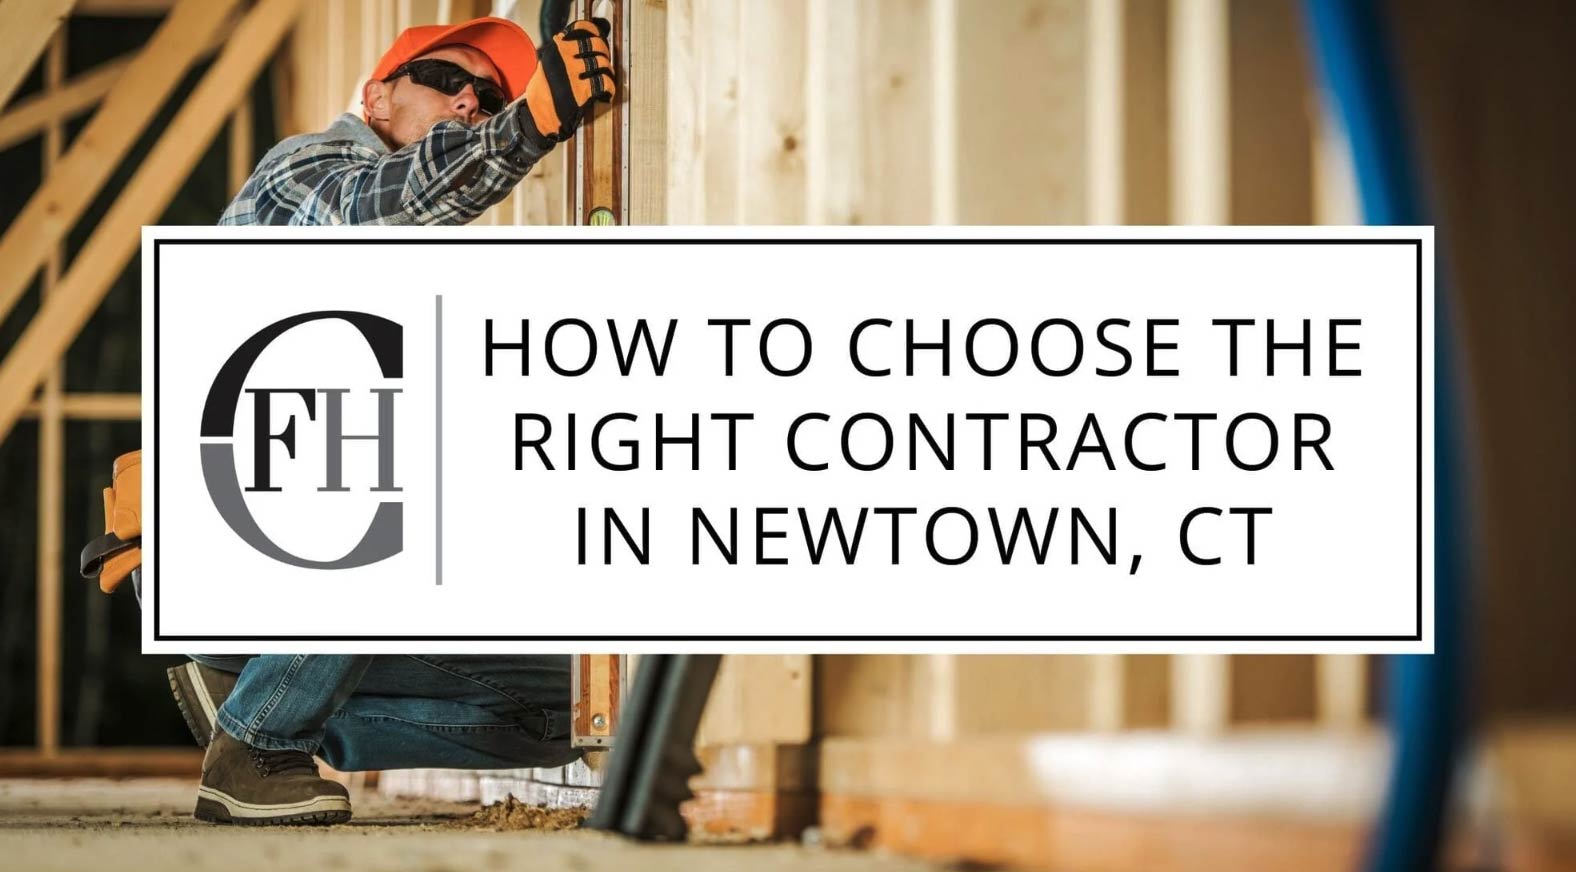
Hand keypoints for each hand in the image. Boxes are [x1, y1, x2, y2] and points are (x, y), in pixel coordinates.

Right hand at [523, 17, 615, 142]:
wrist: (537, 117)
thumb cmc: (545, 92)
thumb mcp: (549, 64)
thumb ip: (566, 52)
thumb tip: (592, 36)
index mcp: (556, 48)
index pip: (582, 29)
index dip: (596, 35)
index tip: (600, 42)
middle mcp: (563, 57)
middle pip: (597, 45)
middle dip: (605, 55)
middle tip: (603, 65)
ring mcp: (572, 73)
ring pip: (603, 64)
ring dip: (608, 73)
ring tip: (605, 80)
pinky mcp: (580, 91)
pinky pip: (605, 83)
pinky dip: (609, 89)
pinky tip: (605, 94)